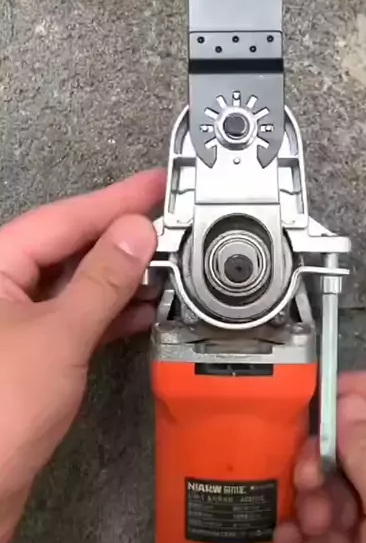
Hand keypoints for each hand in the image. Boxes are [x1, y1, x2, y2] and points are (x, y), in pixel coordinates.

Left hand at [0, 170, 164, 542]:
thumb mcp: (59, 335)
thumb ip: (102, 281)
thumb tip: (136, 232)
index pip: (63, 220)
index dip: (114, 201)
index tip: (155, 185)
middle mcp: (3, 289)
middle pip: (70, 247)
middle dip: (122, 237)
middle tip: (171, 222)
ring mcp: (18, 324)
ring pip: (77, 284)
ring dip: (122, 276)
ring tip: (169, 263)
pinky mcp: (33, 357)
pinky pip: (79, 320)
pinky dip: (113, 314)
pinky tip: (145, 310)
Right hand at [275, 372, 365, 542]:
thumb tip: (346, 402)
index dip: (363, 393)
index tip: (320, 395)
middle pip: (361, 451)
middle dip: (325, 456)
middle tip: (306, 472)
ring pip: (340, 496)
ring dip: (313, 499)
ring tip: (308, 518)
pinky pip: (330, 542)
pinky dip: (306, 537)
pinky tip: (288, 539)